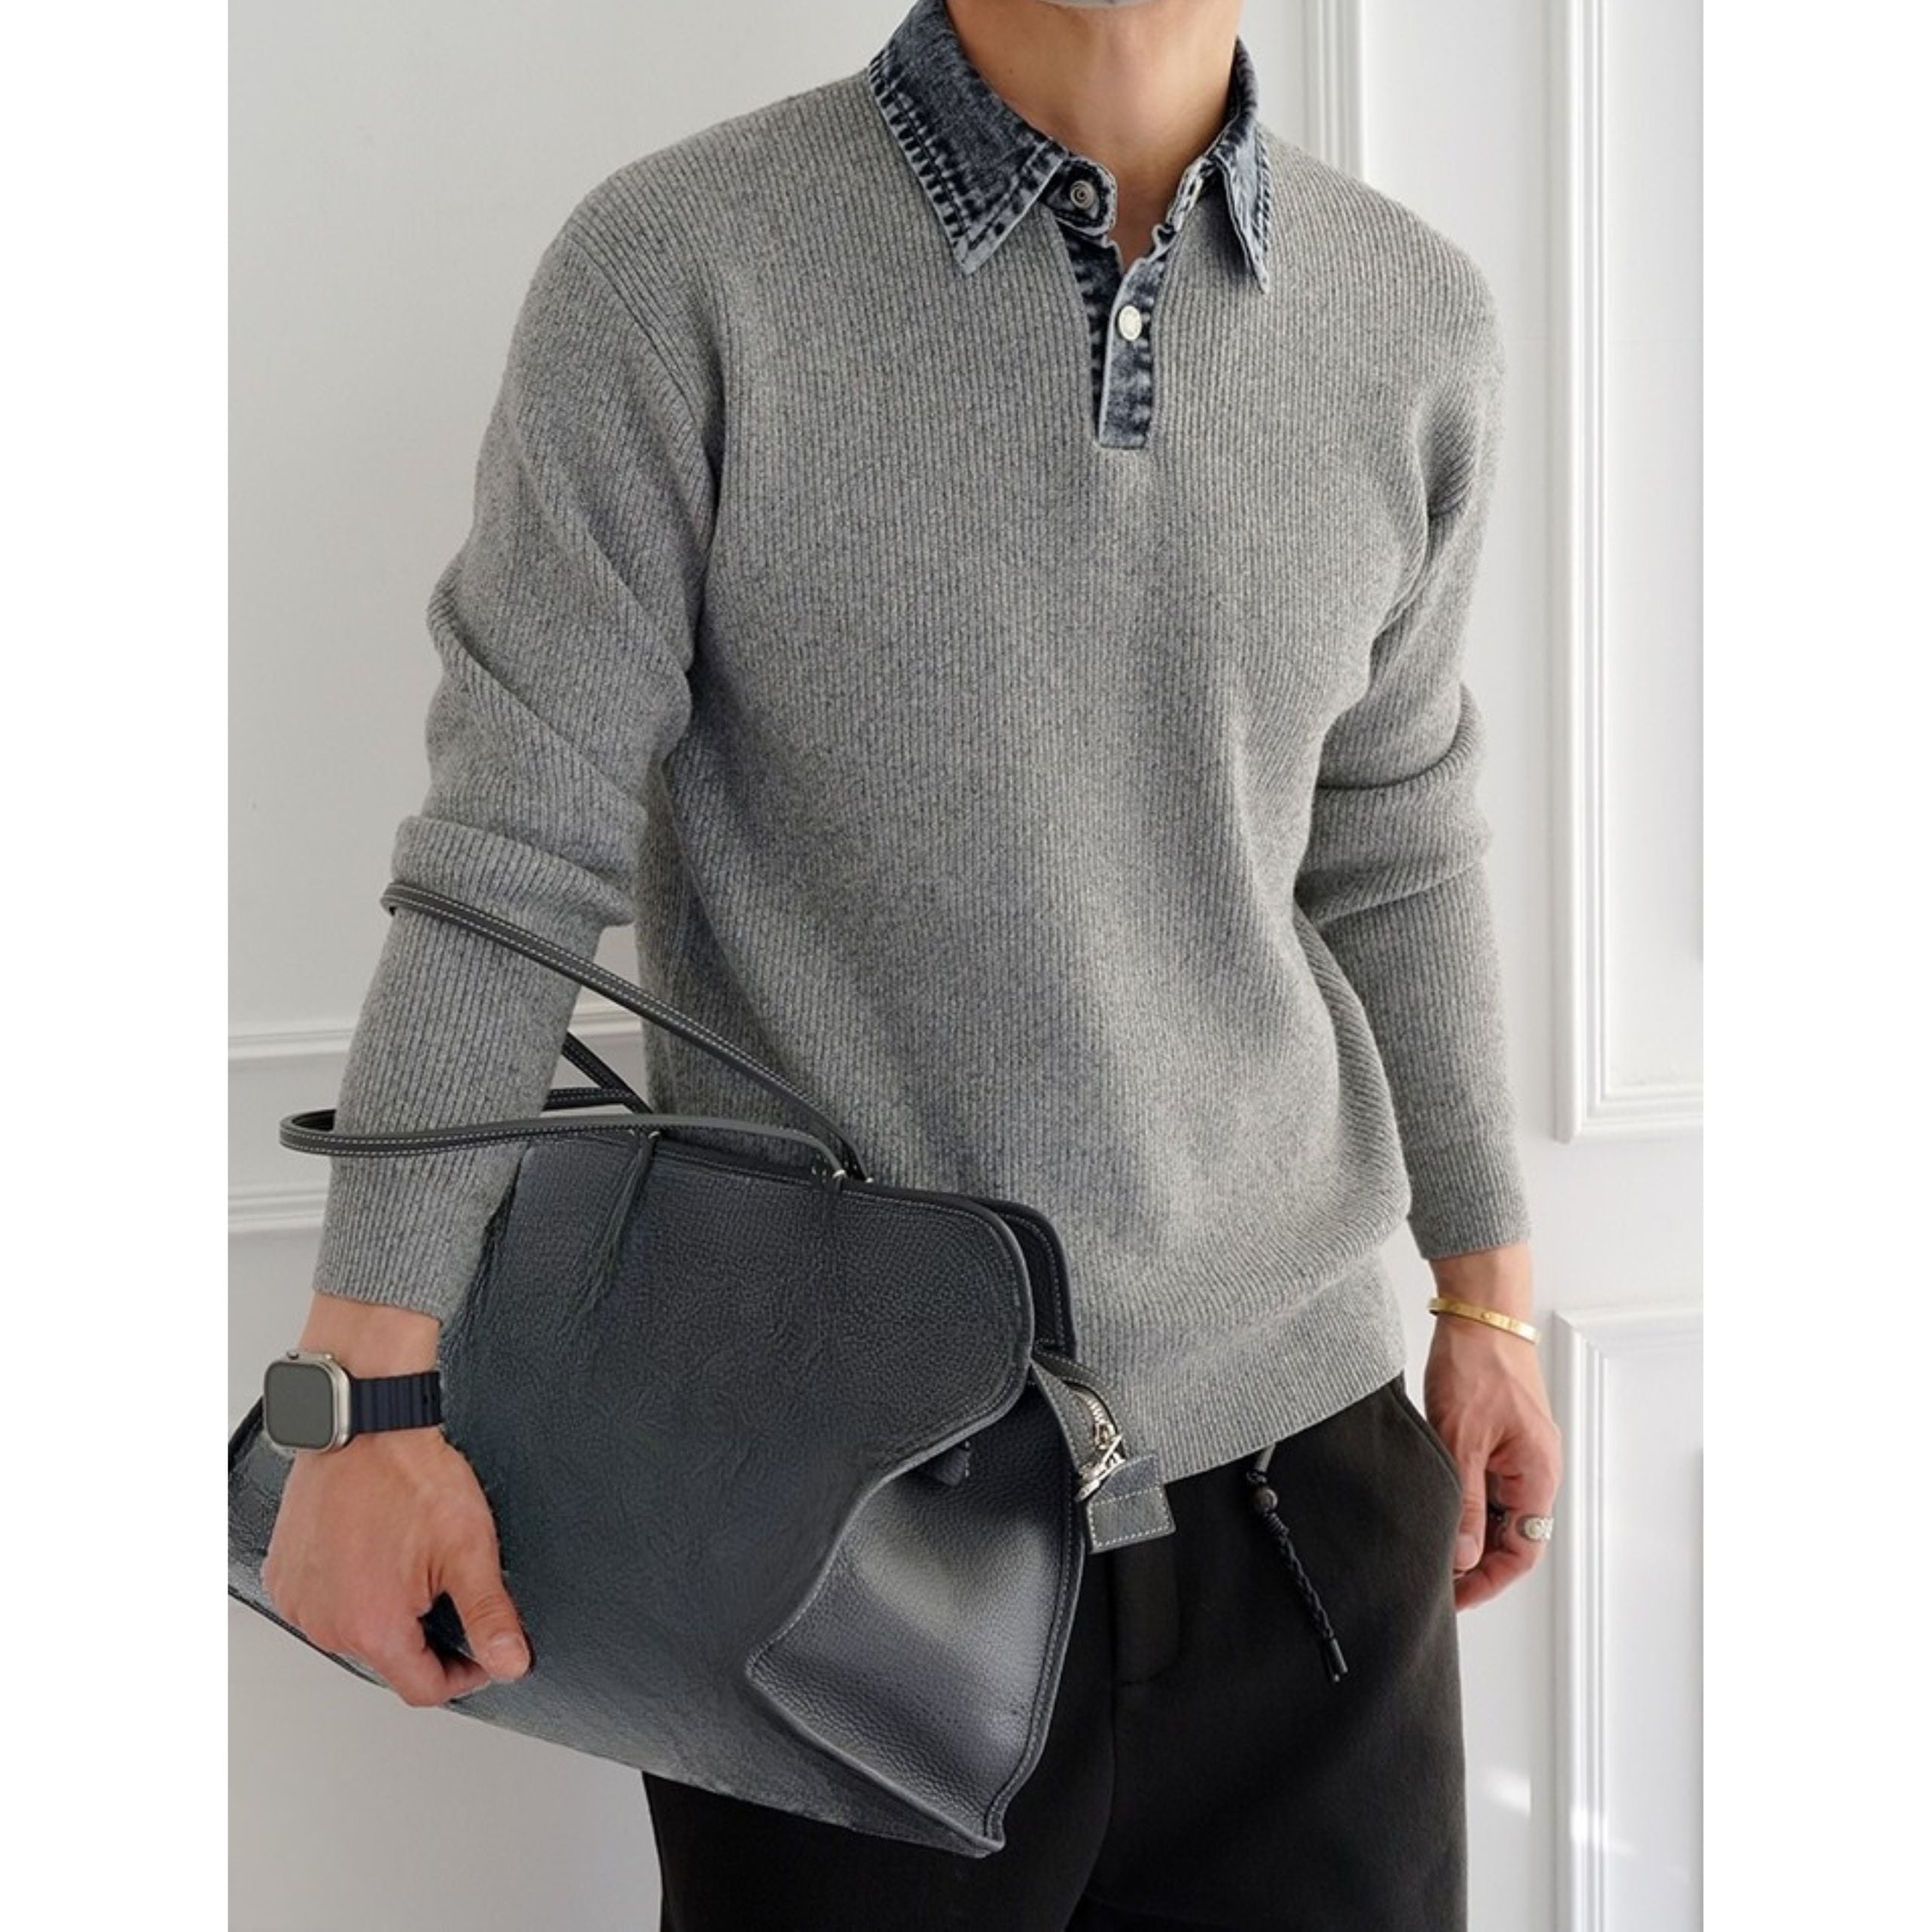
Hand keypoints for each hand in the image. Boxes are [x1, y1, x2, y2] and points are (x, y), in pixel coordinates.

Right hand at [260, 1293, 531, 1705]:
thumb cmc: (410, 1477)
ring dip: (385, 1610)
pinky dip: (349, 1588)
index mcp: (374, 1628)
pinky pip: (324, 1601)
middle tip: (445, 1583)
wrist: (366, 1426)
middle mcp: (327, 1624)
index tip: (481, 1650)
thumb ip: (489, 1615)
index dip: (463, 1674)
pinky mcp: (284, 1575)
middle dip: (425, 1635)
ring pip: (355, 1630)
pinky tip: (372, 1553)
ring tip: (407, 1560)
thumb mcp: (469, 1549)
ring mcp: (300, 1600)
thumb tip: (509, 1663)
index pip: (423, 1688)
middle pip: (389, 1659)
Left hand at [1421, 1251, 1563, 1612]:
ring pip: (1498, 1512)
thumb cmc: (1478, 1365)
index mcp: (1538, 1475)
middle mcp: (1535, 1469)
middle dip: (1476, 1563)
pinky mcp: (1500, 1438)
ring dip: (1469, 1533)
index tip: (1454, 1595)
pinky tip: (1436, 1507)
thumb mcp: (1462, 1440)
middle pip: (1512, 1537)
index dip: (1488, 1580)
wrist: (1479, 1313)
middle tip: (1435, 1577)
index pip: (1522, 1550)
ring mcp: (1519, 1454)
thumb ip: (1466, 1503)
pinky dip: (1466, 1503)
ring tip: (1431, 1547)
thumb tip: (1464, 1557)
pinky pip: (1488, 1484)